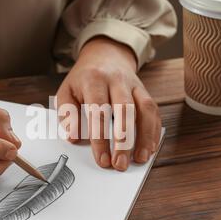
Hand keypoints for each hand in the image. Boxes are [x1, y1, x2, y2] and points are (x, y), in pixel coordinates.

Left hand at [56, 37, 161, 170]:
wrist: (105, 55)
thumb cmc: (83, 79)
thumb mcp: (66, 91)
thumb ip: (67, 114)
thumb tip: (73, 137)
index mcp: (94, 80)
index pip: (98, 111)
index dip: (101, 138)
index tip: (102, 160)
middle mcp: (117, 80)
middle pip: (125, 110)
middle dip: (124, 141)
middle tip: (120, 164)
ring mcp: (134, 85)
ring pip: (145, 109)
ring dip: (145, 137)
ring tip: (140, 159)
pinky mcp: (145, 91)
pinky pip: (154, 110)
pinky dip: (154, 131)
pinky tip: (150, 148)